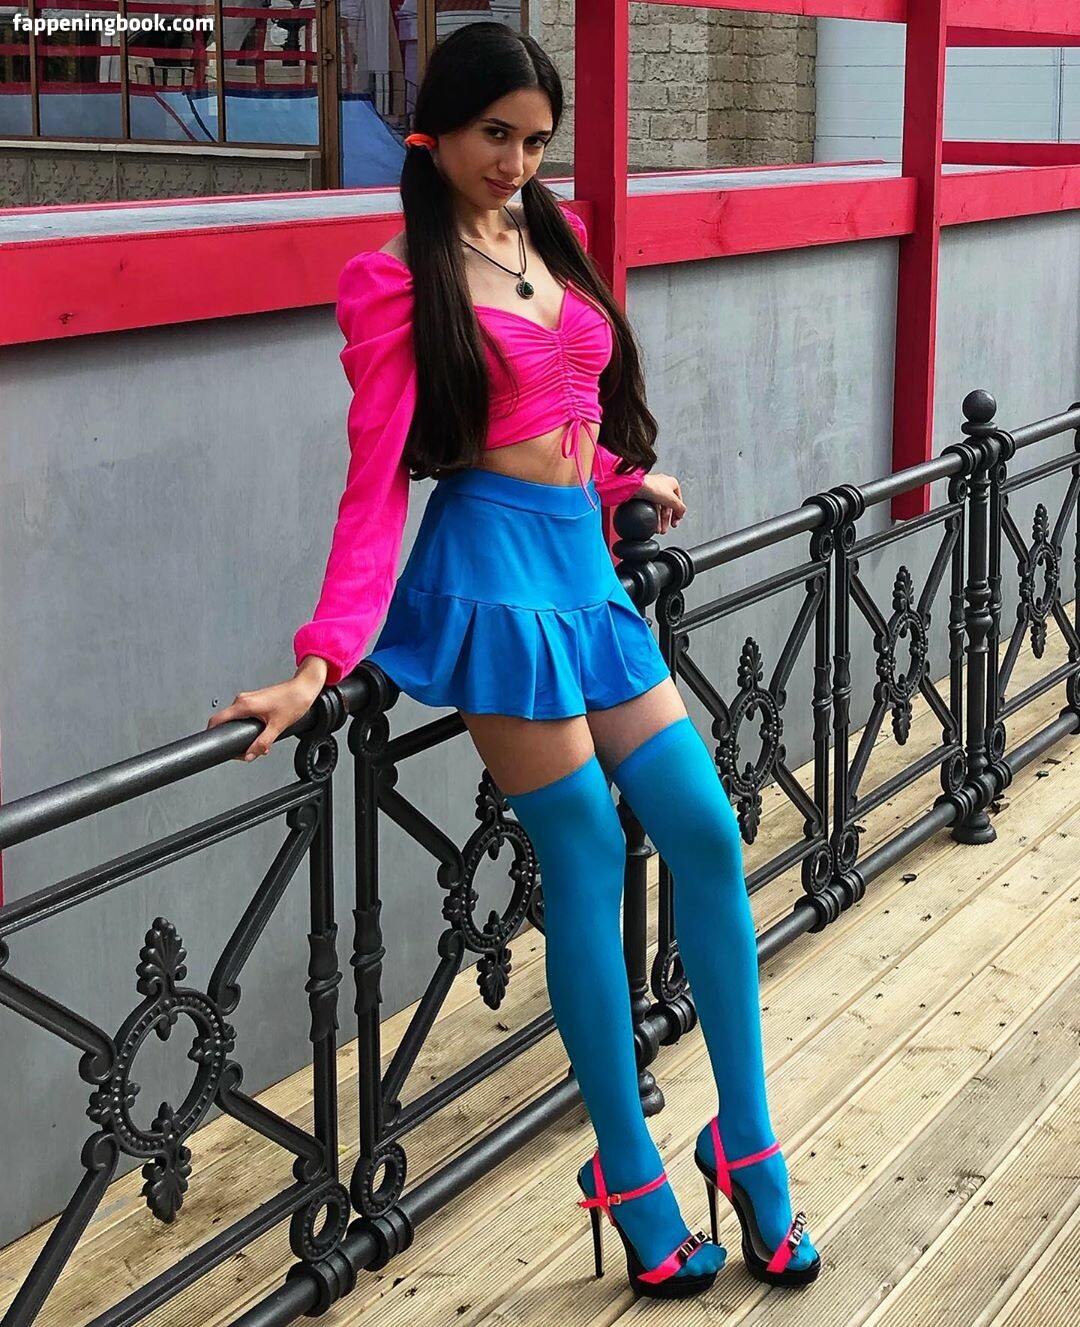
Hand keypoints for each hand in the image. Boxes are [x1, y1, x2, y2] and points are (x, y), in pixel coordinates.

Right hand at [206, 676, 321, 761]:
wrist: (304, 688)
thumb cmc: (293, 700)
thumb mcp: (277, 727)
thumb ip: (262, 743)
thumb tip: (250, 754)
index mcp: (244, 704)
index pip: (217, 720)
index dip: (213, 734)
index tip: (217, 744)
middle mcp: (243, 699)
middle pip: (226, 722)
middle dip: (234, 738)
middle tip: (246, 749)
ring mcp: (248, 699)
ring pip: (237, 720)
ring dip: (244, 733)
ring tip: (258, 741)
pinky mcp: (255, 700)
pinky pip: (245, 715)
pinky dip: (250, 726)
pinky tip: (262, 731)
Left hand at [634, 472, 685, 534]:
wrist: (636, 487)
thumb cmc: (653, 487)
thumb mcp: (673, 500)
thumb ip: (680, 508)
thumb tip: (681, 514)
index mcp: (672, 483)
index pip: (678, 501)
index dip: (678, 513)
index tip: (675, 522)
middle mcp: (663, 485)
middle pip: (668, 506)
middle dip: (667, 520)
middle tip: (665, 528)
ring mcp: (653, 490)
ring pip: (658, 508)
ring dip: (659, 521)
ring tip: (659, 529)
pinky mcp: (644, 495)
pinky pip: (650, 508)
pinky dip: (652, 517)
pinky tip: (652, 524)